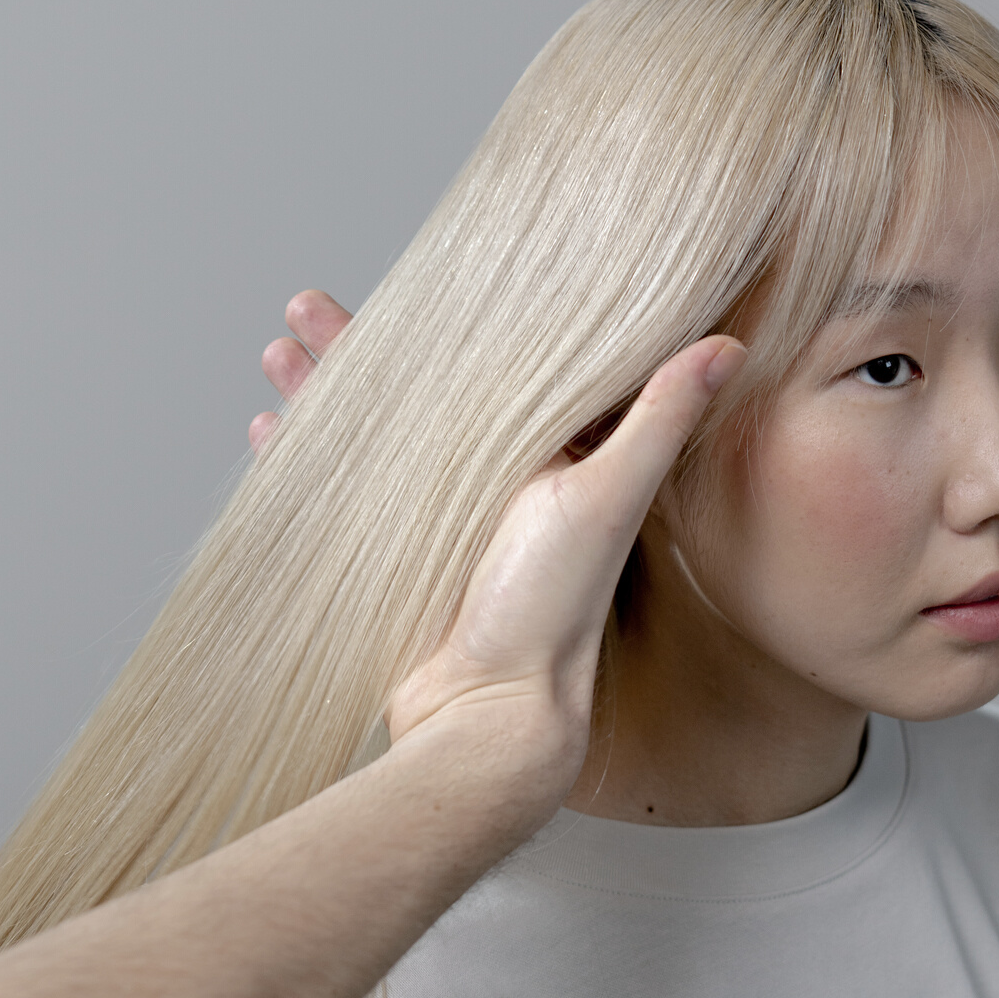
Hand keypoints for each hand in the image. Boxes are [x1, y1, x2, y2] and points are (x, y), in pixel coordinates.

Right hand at [251, 287, 743, 813]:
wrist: (486, 722)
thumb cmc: (554, 615)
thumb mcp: (606, 499)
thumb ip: (657, 420)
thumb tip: (728, 348)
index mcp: (545, 456)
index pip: (492, 363)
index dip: (452, 317)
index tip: (417, 275)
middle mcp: (491, 482)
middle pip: (413, 390)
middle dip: (359, 345)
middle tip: (308, 303)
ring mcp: (437, 520)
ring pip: (367, 431)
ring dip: (322, 388)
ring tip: (282, 345)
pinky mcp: (394, 559)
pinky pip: (339, 490)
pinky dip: (304, 456)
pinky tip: (270, 425)